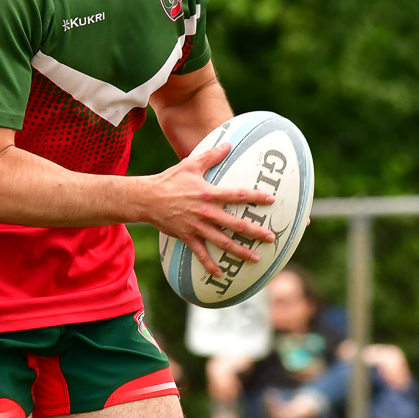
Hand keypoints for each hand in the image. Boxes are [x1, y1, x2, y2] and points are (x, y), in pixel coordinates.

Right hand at [141, 141, 275, 276]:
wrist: (147, 198)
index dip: (255, 197)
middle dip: (255, 232)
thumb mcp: (191, 165)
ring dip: (240, 251)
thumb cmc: (170, 180)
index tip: (271, 200)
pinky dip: (210, 265)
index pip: (238, 195)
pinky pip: (201, 254)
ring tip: (255, 259)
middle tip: (271, 238)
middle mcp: (206, 212)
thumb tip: (228, 143)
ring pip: (223, 242)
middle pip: (235, 224)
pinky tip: (221, 275)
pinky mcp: (188, 237)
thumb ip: (212, 156)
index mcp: (209, 194)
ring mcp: (197, 227)